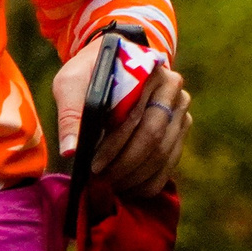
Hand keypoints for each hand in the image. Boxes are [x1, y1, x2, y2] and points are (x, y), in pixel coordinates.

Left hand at [53, 40, 190, 199]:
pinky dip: (150, 181)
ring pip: (164, 154)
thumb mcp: (72, 82)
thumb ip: (70, 113)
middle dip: (125, 166)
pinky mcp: (181, 128)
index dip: (114, 146)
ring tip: (111, 187)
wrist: (114, 62)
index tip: (94, 166)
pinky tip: (129, 189)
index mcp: (148, 72)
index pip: (134, 117)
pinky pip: (171, 162)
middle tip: (102, 182)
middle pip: (153, 138)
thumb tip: (70, 151)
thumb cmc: (90, 73)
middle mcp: (172, 91)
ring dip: (137, 177)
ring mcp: (180, 110)